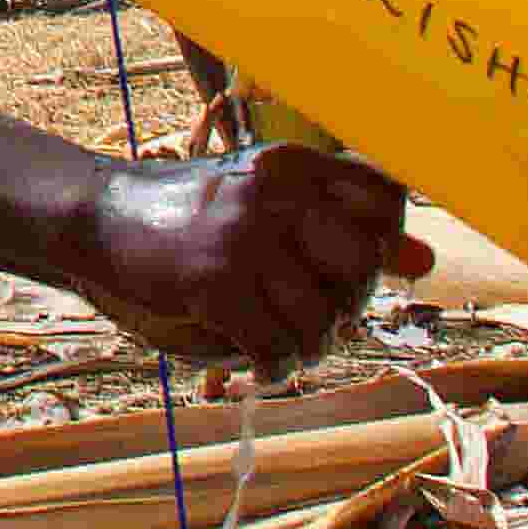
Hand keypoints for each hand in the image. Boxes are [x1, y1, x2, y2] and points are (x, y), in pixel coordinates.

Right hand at [55, 145, 430, 376]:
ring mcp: (242, 236)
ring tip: (289, 344)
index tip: (353, 263)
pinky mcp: (213, 282)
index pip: (384, 199)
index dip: (384, 241)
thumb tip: (426, 261)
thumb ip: (342, 223)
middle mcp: (274, 191)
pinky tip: (262, 361)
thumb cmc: (195, 212)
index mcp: (293, 163)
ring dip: (310, 344)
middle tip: (322, 315)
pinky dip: (275, 365)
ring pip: (321, 315)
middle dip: (349, 301)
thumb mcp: (267, 200)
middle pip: (362, 264)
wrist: (101, 217)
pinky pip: (275, 345)